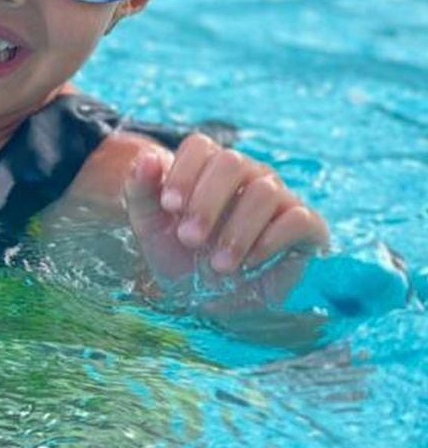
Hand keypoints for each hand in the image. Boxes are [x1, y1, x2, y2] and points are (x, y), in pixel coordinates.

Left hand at [124, 134, 328, 299]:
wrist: (211, 301)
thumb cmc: (180, 257)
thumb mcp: (150, 228)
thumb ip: (140, 191)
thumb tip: (147, 157)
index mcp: (209, 168)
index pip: (201, 146)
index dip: (184, 172)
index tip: (169, 207)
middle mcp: (248, 174)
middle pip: (233, 163)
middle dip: (207, 203)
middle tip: (189, 239)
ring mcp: (280, 197)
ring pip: (265, 191)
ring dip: (236, 231)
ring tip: (218, 265)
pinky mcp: (306, 226)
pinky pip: (297, 218)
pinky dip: (271, 240)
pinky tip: (250, 262)